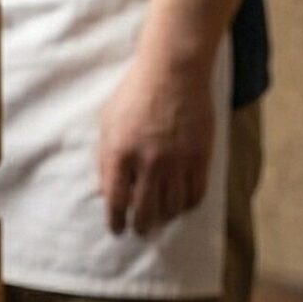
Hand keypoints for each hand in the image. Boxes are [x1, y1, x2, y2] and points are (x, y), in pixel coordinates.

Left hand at [96, 52, 217, 235]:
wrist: (174, 72)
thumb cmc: (135, 93)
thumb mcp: (108, 122)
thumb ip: (104, 159)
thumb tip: (103, 191)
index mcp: (120, 153)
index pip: (116, 200)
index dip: (115, 221)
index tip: (117, 229)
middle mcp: (148, 162)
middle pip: (145, 211)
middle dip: (141, 226)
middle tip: (141, 229)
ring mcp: (176, 161)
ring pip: (172, 207)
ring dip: (165, 217)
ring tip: (162, 216)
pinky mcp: (200, 157)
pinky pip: (195, 194)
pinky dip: (188, 204)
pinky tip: (182, 203)